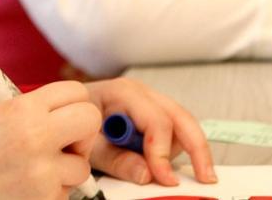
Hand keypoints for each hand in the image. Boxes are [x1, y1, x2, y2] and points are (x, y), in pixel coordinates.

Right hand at [0, 81, 100, 199]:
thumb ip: (35, 109)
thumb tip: (68, 108)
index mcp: (24, 108)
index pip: (77, 91)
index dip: (75, 103)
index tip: (68, 114)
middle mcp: (37, 136)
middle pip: (91, 120)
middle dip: (83, 131)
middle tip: (67, 142)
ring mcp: (44, 172)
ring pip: (82, 165)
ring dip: (65, 169)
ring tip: (36, 170)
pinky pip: (65, 192)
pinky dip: (52, 191)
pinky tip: (26, 188)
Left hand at [83, 78, 216, 186]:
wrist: (66, 109)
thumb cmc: (75, 121)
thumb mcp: (88, 144)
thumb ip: (116, 160)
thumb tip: (149, 174)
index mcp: (123, 92)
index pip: (156, 121)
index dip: (162, 152)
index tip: (164, 178)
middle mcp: (142, 93)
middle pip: (181, 117)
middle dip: (197, 148)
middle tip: (205, 177)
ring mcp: (150, 101)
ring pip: (182, 124)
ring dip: (183, 150)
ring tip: (164, 171)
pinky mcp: (154, 114)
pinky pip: (175, 130)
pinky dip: (176, 149)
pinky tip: (164, 165)